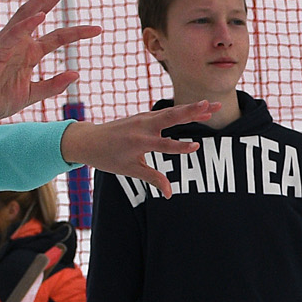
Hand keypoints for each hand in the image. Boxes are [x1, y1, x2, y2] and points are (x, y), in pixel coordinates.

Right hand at [0, 0, 102, 128]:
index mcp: (28, 53)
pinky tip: (40, 15)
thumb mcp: (32, 94)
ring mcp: (6, 45)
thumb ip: (53, 85)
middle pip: (39, 14)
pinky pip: (12, 35)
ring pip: (26, 16)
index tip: (98, 28)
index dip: (76, 30)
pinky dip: (26, 25)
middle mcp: (18, 44)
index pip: (56, 36)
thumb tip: (76, 74)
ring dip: (42, 0)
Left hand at [63, 99, 221, 190]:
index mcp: (138, 142)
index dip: (180, 147)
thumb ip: (153, 179)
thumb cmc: (108, 158)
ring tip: (213, 106)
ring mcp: (143, 118)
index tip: (197, 146)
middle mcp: (143, 126)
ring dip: (193, 108)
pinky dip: (182, 111)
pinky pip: (166, 112)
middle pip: (172, 116)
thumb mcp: (130, 171)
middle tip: (212, 106)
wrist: (88, 140)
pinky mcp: (144, 116)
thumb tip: (170, 195)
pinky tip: (198, 110)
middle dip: (193, 111)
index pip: (164, 145)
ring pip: (172, 111)